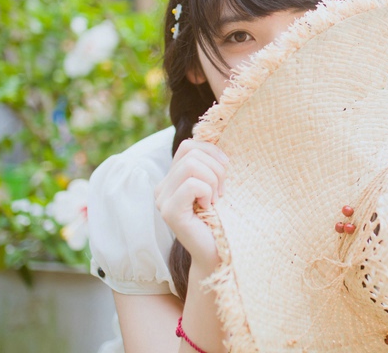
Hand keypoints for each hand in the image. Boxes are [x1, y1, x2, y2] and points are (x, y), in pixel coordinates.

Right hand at [154, 139, 227, 272]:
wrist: (221, 253)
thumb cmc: (222, 219)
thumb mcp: (217, 184)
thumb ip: (210, 163)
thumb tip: (216, 135)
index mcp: (171, 179)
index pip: (188, 145)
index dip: (212, 152)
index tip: (225, 172)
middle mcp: (161, 187)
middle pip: (191, 153)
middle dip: (216, 169)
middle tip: (222, 192)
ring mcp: (162, 200)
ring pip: (191, 165)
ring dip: (213, 181)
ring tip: (216, 200)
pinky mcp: (169, 212)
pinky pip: (192, 185)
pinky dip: (207, 192)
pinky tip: (209, 208)